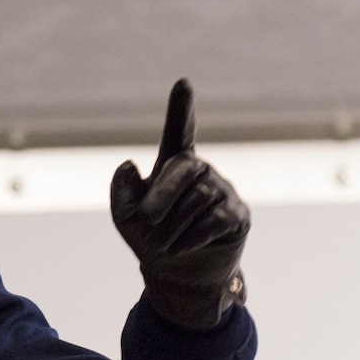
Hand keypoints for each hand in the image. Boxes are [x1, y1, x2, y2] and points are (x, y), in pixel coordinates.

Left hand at [110, 79, 249, 328]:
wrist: (179, 277)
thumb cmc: (151, 239)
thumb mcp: (126, 217)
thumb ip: (121, 191)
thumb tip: (129, 163)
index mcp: (174, 164)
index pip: (180, 131)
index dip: (182, 108)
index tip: (184, 82)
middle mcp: (201, 171)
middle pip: (184, 167)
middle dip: (161, 195)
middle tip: (145, 221)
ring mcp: (223, 191)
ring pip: (198, 198)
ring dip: (173, 226)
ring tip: (166, 244)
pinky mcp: (238, 215)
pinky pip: (215, 219)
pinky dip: (191, 236)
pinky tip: (183, 248)